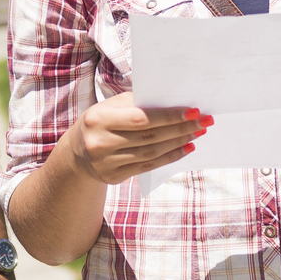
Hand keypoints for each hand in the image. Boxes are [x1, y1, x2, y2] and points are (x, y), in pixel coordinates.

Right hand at [62, 92, 208, 185]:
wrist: (76, 154)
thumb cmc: (100, 122)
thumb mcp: (109, 107)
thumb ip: (136, 103)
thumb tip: (172, 102)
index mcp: (98, 119)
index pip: (141, 118)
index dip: (169, 116)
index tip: (193, 111)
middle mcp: (100, 143)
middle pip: (149, 136)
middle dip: (181, 128)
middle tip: (204, 121)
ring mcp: (106, 163)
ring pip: (151, 153)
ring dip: (179, 142)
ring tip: (198, 133)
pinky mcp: (114, 177)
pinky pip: (148, 166)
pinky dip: (170, 157)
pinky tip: (186, 148)